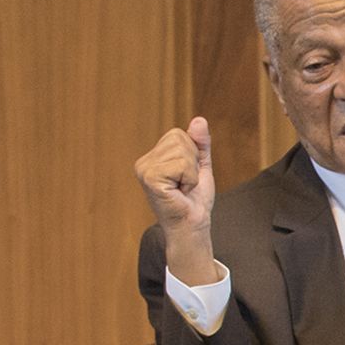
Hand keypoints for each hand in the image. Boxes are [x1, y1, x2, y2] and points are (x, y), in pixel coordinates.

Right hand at [135, 117, 217, 281]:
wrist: (193, 224)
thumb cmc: (195, 199)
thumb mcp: (200, 166)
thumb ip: (200, 143)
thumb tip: (199, 120)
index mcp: (153, 157)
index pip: (179, 134)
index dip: (193, 155)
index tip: (188, 177)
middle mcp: (144, 162)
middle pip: (180, 140)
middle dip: (193, 163)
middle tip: (186, 184)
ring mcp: (144, 169)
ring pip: (182, 152)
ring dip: (191, 173)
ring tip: (183, 188)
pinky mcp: (150, 178)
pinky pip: (180, 165)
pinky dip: (189, 179)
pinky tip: (180, 191)